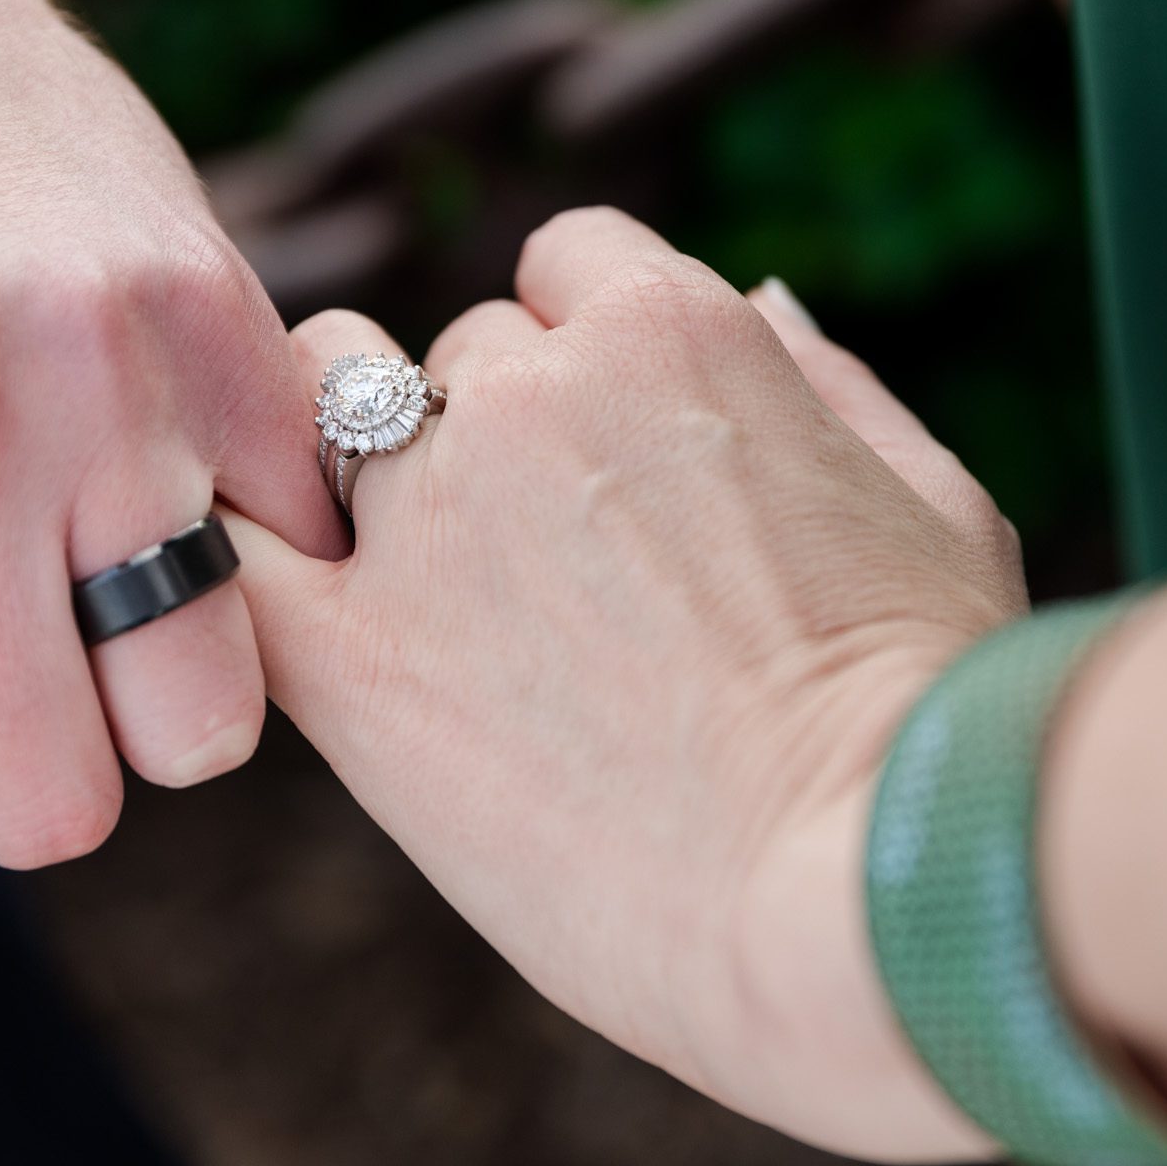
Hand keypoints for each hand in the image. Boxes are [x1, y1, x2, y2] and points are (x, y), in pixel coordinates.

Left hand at [232, 208, 1027, 1159]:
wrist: (863, 899)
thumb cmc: (933, 712)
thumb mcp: (932, 502)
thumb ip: (832, 383)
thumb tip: (767, 299)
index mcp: (676, 330)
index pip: (567, 266)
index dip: (583, 355)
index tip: (614, 451)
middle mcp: (533, 391)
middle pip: (458, 358)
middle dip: (494, 436)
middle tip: (552, 574)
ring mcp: (432, 517)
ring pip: (328, 419)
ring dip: (362, 479)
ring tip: (427, 597)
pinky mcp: (353, 659)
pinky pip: (233, 553)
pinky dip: (239, 560)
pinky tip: (297, 618)